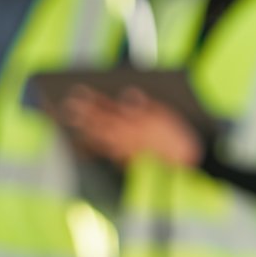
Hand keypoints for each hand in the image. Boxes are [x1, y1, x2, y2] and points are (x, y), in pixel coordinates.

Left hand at [60, 88, 201, 168]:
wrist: (189, 166)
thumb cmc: (180, 136)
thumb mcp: (167, 114)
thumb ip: (146, 105)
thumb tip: (129, 94)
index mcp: (138, 122)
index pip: (110, 107)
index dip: (93, 99)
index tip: (78, 90)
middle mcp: (129, 137)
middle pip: (100, 122)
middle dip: (83, 113)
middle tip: (66, 104)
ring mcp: (126, 151)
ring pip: (99, 138)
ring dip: (83, 129)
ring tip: (68, 121)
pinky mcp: (127, 162)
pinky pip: (105, 154)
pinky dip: (91, 148)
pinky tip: (82, 144)